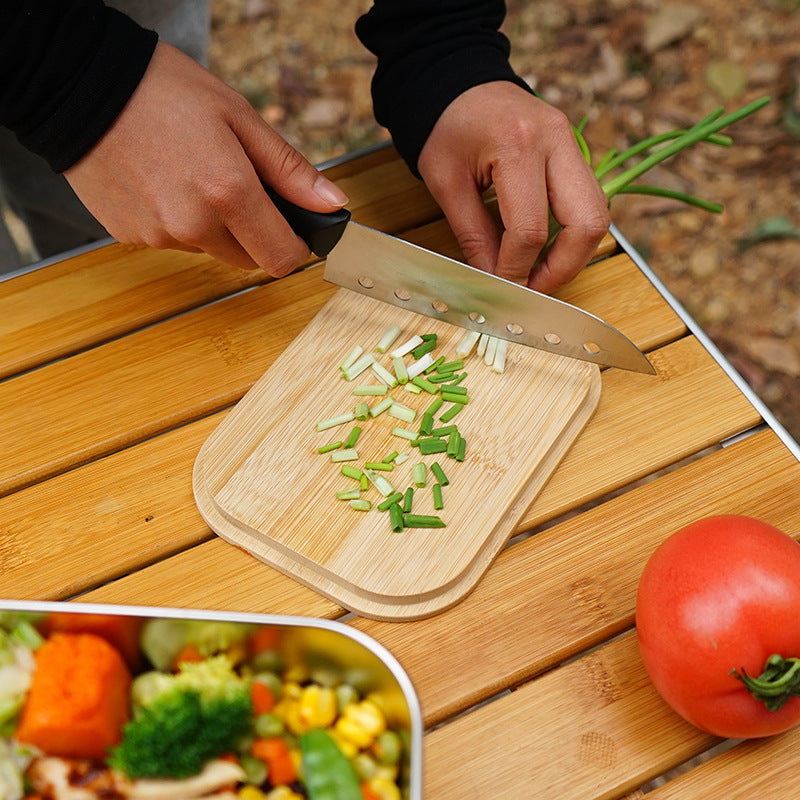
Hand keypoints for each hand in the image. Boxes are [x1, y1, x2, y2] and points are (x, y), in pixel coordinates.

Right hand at [64, 42, 347, 275]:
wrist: (77, 84)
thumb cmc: (162, 90)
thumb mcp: (239, 118)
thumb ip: (290, 169)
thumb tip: (332, 204)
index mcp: (228, 194)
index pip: (282, 258)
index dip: (295, 246)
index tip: (293, 228)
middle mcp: (193, 225)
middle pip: (248, 260)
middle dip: (254, 233)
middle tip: (237, 186)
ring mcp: (159, 236)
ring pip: (209, 250)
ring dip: (213, 226)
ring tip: (192, 174)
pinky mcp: (131, 237)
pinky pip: (172, 241)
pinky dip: (177, 222)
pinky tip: (163, 182)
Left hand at [417, 81, 609, 292]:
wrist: (456, 79)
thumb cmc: (443, 126)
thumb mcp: (446, 184)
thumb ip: (474, 237)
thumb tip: (495, 281)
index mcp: (518, 145)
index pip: (531, 230)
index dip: (517, 271)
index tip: (503, 292)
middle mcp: (557, 141)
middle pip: (587, 224)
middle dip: (562, 268)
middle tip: (532, 290)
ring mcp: (572, 144)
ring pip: (597, 215)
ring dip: (572, 255)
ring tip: (538, 274)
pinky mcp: (574, 151)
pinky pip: (587, 203)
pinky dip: (571, 234)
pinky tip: (544, 248)